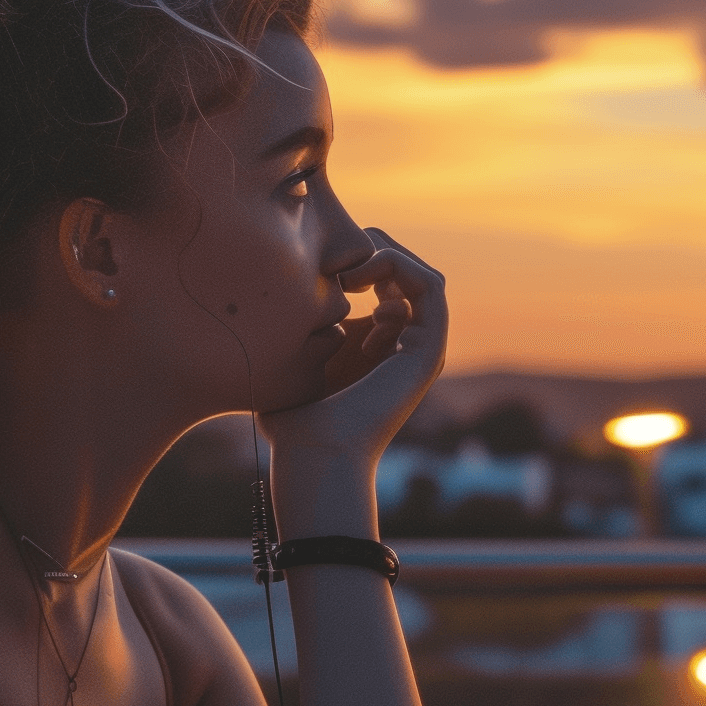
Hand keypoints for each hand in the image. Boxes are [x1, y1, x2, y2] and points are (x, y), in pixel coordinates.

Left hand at [262, 235, 447, 531]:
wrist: (317, 454)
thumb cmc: (293, 421)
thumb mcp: (291, 364)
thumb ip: (295, 334)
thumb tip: (274, 305)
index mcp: (379, 351)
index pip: (388, 288)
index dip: (359, 263)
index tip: (319, 269)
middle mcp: (406, 349)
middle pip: (410, 279)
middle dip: (378, 252)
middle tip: (339, 258)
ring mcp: (422, 350)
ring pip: (425, 278)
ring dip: (389, 257)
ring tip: (349, 269)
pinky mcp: (429, 351)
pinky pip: (431, 288)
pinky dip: (400, 267)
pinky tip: (359, 279)